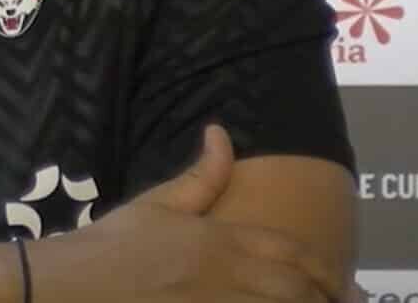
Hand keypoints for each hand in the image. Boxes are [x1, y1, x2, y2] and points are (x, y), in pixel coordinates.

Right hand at [23, 125, 342, 302]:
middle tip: (343, 301)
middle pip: (295, 289)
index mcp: (219, 239)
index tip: (340, 280)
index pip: (289, 252)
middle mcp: (226, 275)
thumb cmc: (114, 243)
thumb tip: (221, 132)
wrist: (74, 285)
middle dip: (325, 296)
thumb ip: (201, 176)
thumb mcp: (156, 204)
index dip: (322, 268)